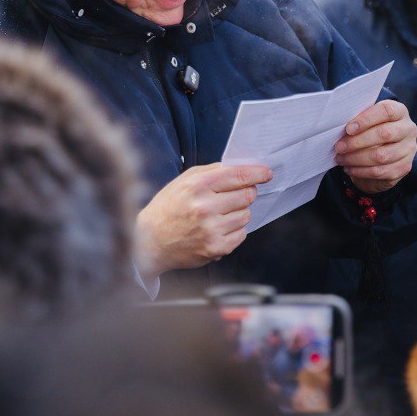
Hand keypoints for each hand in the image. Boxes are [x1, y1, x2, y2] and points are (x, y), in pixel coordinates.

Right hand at [135, 163, 272, 278]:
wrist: (150, 241)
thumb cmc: (168, 207)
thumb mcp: (184, 181)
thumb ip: (212, 172)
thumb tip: (241, 167)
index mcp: (198, 185)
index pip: (239, 176)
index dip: (258, 173)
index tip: (266, 173)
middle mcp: (205, 207)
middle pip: (248, 195)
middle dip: (247, 193)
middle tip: (237, 195)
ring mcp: (211, 229)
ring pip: (246, 215)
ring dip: (239, 213)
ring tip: (221, 214)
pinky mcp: (216, 247)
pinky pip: (241, 234)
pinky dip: (234, 230)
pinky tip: (218, 228)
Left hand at [333, 99, 416, 194]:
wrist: (386, 152)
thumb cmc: (372, 130)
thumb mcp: (368, 121)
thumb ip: (358, 120)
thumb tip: (338, 128)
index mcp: (400, 111)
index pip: (386, 111)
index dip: (366, 119)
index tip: (348, 129)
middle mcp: (408, 129)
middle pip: (384, 134)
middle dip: (357, 142)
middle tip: (339, 146)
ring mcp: (408, 150)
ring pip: (381, 156)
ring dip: (356, 158)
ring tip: (340, 158)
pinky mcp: (404, 167)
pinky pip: (380, 171)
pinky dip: (361, 171)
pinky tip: (349, 168)